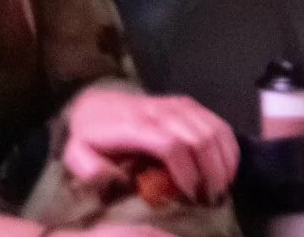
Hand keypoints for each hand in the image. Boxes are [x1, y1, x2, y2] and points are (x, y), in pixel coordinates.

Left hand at [61, 87, 237, 205]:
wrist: (97, 105)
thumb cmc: (90, 136)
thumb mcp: (76, 153)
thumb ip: (88, 166)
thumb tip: (107, 176)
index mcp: (135, 126)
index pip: (171, 145)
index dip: (185, 172)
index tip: (188, 196)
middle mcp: (162, 111)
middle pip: (199, 139)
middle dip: (209, 172)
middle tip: (209, 199)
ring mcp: (179, 105)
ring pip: (213, 130)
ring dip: (222, 161)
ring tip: (220, 187)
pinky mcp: (190, 104)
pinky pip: (218, 123)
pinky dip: (228, 147)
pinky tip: (228, 168)